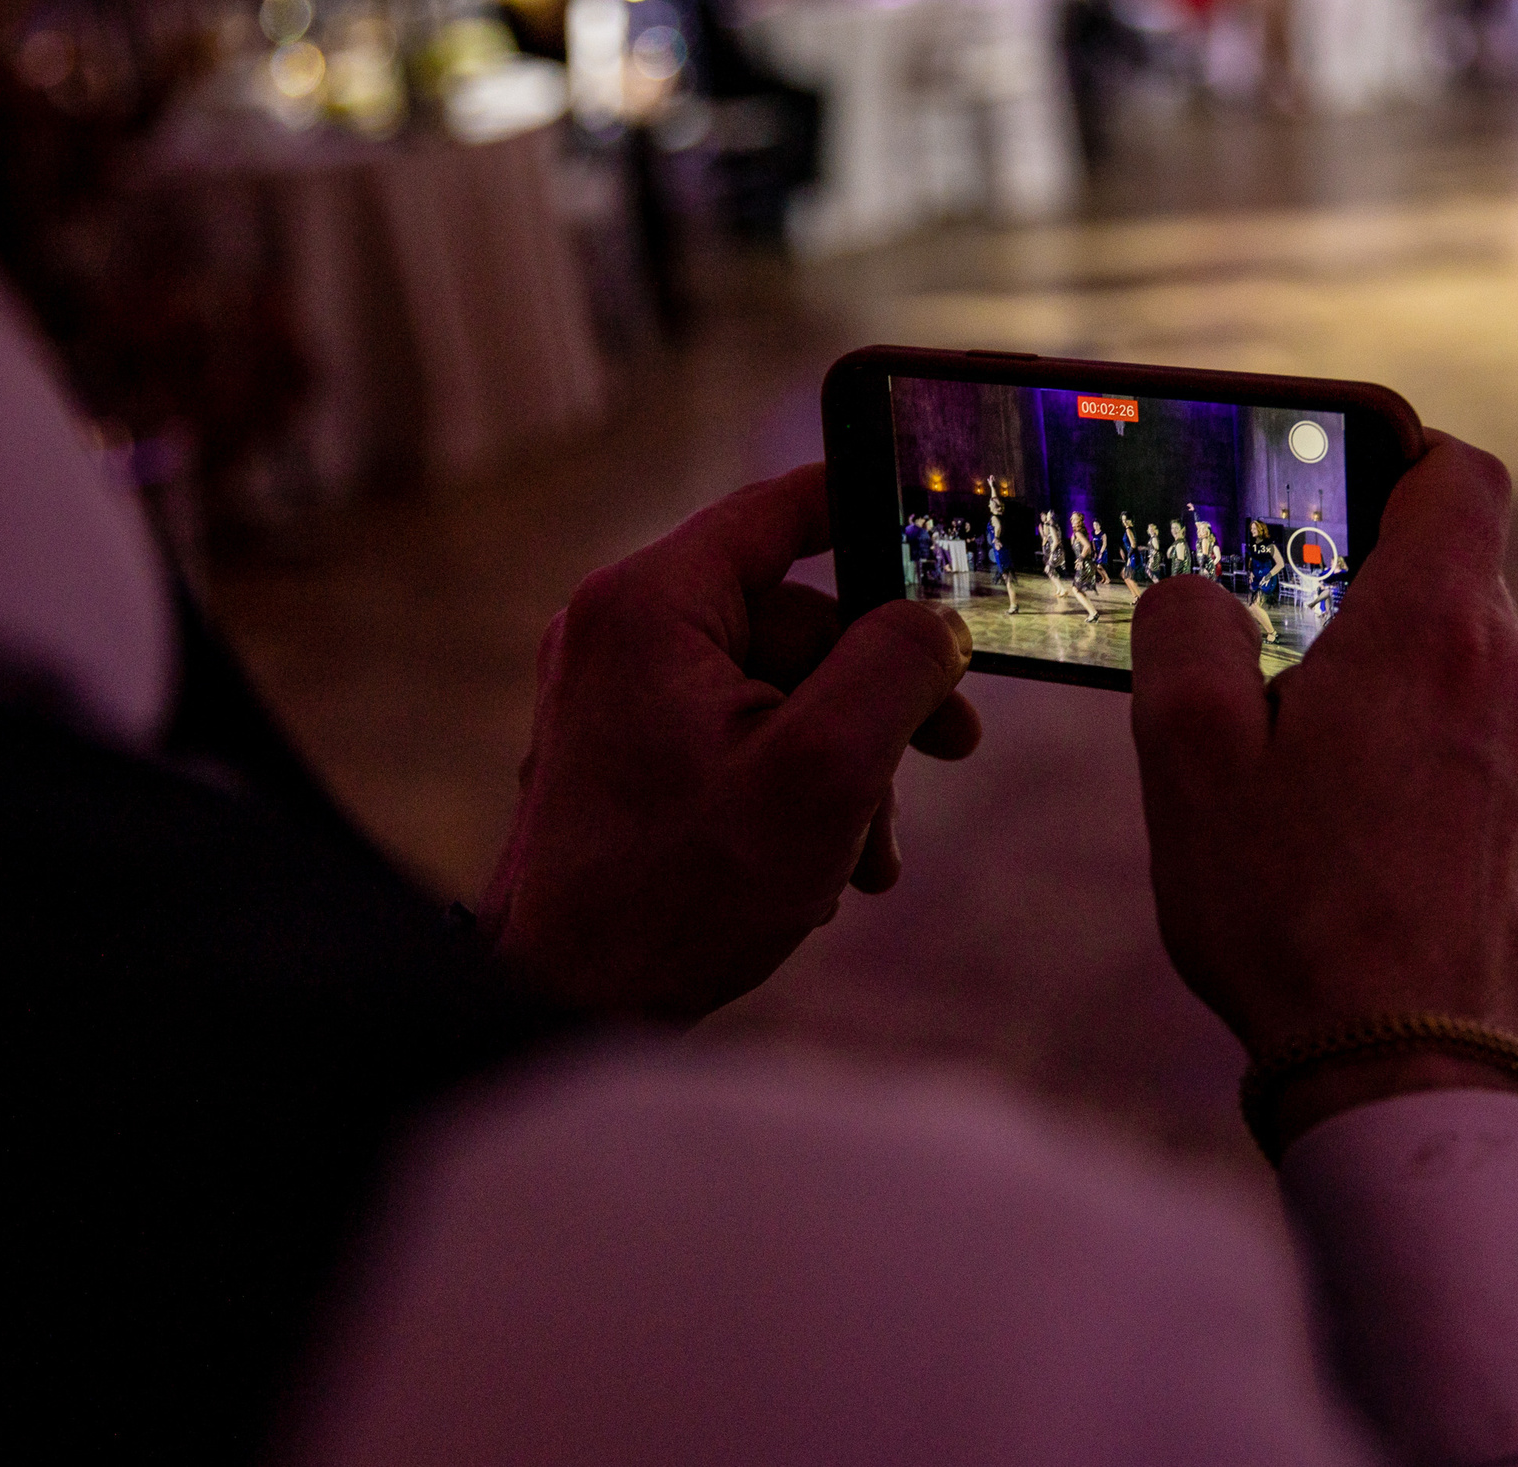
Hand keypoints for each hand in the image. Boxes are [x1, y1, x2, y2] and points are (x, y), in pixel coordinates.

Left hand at [485, 464, 981, 1020]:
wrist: (567, 1009)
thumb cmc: (680, 893)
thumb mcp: (823, 771)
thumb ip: (893, 668)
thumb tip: (938, 619)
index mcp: (653, 607)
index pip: (780, 509)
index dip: (873, 513)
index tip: (949, 536)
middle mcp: (622, 634)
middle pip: (796, 619)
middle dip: (876, 698)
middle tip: (950, 750)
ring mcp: (617, 698)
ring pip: (777, 691)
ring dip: (845, 763)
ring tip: (869, 854)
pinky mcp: (623, 757)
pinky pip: (737, 739)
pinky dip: (792, 790)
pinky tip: (824, 868)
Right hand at [1131, 435, 1517, 1143]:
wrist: (1404, 1062)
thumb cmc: (1292, 904)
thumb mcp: (1188, 754)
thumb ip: (1185, 633)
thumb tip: (1200, 596)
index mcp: (1430, 624)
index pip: (1457, 471)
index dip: (1392, 449)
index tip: (1321, 478)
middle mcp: (1502, 667)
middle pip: (1446, 560)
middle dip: (1354, 570)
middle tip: (1262, 615)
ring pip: (1450, 645)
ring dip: (1373, 656)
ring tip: (1283, 724)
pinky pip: (1463, 719)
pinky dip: (1402, 722)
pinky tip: (1329, 794)